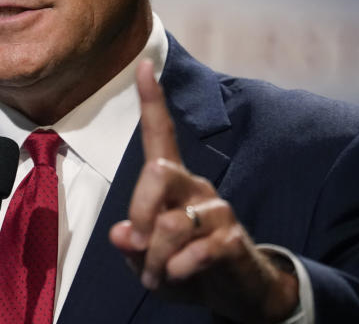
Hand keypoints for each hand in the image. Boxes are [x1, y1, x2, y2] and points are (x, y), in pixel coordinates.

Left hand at [109, 60, 298, 322]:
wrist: (237, 294)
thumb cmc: (184, 266)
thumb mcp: (147, 258)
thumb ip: (132, 243)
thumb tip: (121, 234)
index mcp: (173, 182)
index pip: (161, 134)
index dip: (151, 100)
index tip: (143, 64)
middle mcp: (196, 186)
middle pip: (158, 172)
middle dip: (139, 211)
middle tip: (139, 244)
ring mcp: (217, 210)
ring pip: (172, 224)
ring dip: (156, 260)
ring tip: (159, 275)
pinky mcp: (233, 239)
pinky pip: (197, 252)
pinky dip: (179, 271)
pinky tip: (182, 276)